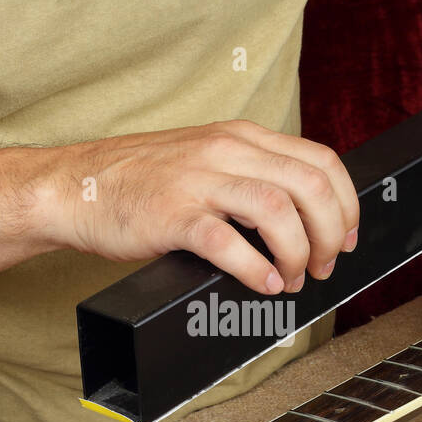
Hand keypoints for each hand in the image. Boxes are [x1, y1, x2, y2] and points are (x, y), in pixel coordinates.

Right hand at [41, 120, 359, 294]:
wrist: (74, 186)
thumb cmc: (138, 182)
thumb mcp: (204, 160)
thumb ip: (249, 176)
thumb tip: (301, 218)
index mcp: (239, 137)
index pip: (320, 160)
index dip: (347, 203)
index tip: (348, 236)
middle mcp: (225, 151)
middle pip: (310, 186)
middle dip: (331, 234)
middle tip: (323, 266)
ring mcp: (198, 181)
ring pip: (279, 210)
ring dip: (299, 253)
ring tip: (292, 279)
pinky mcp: (172, 215)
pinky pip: (229, 242)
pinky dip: (256, 269)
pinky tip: (263, 284)